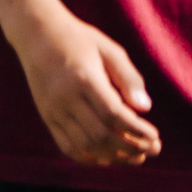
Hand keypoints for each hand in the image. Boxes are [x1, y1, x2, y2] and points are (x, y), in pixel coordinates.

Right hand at [17, 14, 158, 165]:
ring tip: (135, 155)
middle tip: (152, 148)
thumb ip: (129, 78)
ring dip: (114, 156)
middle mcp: (65, 97)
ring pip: (85, 145)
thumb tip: (145, 109)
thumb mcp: (109, 50)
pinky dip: (90, 157)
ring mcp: (52, 109)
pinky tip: (108, 156)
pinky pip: (67, 146)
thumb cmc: (79, 40)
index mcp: (83, 78)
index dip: (137, 130)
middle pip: (100, 134)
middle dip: (131, 147)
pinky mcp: (46, 116)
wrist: (36, 34)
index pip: (113, 114)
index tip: (155, 135)